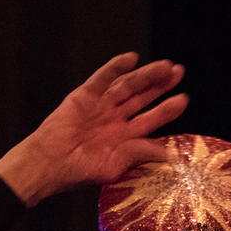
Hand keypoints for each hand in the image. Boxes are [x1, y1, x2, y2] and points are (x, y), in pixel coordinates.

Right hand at [0, 53, 187, 206]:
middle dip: (160, 85)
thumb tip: (170, 153)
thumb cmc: (78, 171)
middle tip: (178, 72)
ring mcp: (100, 105)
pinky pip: (102, 78)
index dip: (166, 109)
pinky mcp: (84, 95)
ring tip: (164, 66)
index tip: (183, 99)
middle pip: (142, 97)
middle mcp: (114, 118)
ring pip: (127, 85)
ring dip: (145, 75)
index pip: (151, 119)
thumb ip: (140, 153)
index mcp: (124, 136)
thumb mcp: (115, 164)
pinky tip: (131, 59)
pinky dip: (115, 67)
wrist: (48, 164)